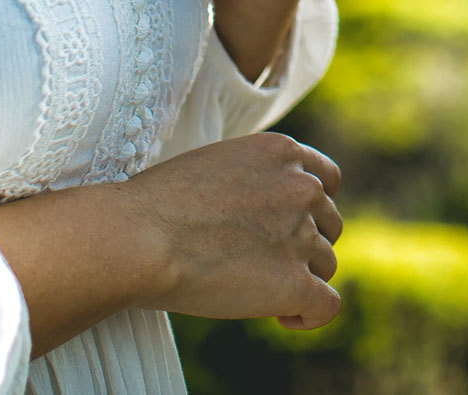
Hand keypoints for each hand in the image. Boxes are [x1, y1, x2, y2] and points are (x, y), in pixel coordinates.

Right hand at [120, 133, 345, 327]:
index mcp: (282, 152)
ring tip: (257, 290)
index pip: (326, 181)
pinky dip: (310, 315)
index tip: (287, 229)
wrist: (138, 236)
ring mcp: (301, 235)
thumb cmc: (156, 205)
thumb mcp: (214, 166)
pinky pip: (326, 306)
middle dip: (304, 245)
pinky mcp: (294, 282)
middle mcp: (302, 188)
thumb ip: (251, 181)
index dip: (311, 210)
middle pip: (329, 225)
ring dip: (300, 279)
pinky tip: (284, 316)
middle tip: (263, 263)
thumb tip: (259, 213)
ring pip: (326, 265)